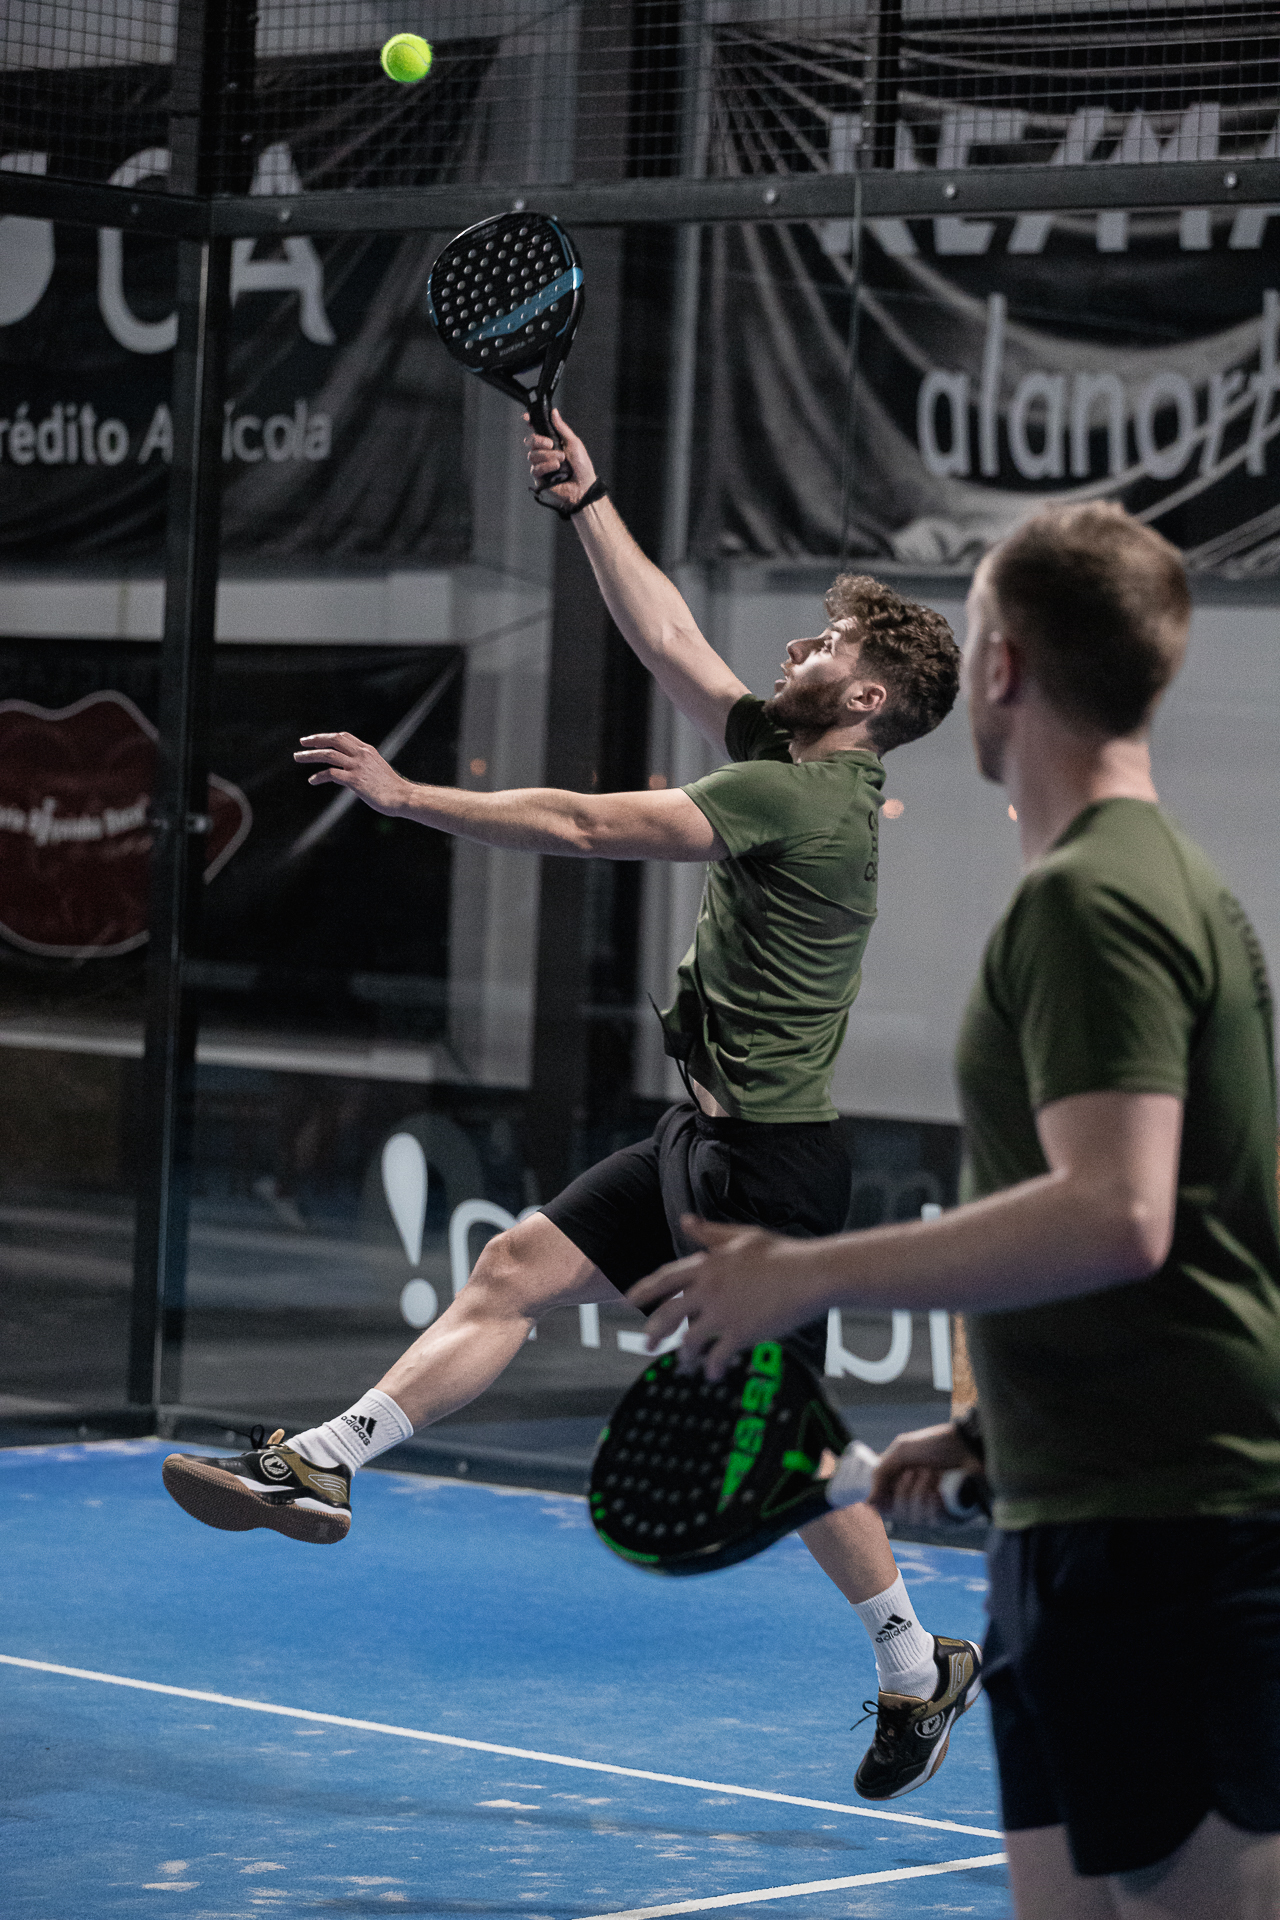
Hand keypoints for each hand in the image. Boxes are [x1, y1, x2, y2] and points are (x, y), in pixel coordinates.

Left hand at [293, 732, 409, 815]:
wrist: (403, 797)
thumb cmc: (392, 787)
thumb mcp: (377, 769)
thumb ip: (364, 764)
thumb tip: (351, 770)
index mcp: (367, 750)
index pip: (344, 736)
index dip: (327, 736)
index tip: (315, 740)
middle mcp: (361, 754)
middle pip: (334, 740)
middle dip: (315, 740)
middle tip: (302, 743)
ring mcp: (358, 766)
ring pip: (328, 754)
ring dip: (310, 755)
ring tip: (298, 757)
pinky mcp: (355, 780)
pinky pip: (331, 774)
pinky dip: (319, 776)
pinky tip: (312, 780)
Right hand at [525, 406, 596, 511]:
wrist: (584, 487)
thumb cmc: (582, 466)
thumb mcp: (574, 443)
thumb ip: (562, 428)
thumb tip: (554, 412)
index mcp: (552, 442)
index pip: (537, 430)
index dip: (530, 423)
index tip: (526, 418)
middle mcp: (545, 452)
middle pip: (530, 441)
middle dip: (539, 440)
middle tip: (551, 444)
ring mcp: (541, 465)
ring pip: (532, 455)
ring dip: (548, 455)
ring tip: (561, 460)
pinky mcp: (539, 478)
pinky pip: (535, 468)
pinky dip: (546, 466)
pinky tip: (556, 468)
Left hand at [627, 1215, 831, 1380]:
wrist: (812, 1273)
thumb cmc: (782, 1252)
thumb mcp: (742, 1236)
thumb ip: (710, 1233)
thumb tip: (685, 1221)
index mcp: (707, 1264)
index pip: (665, 1278)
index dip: (644, 1289)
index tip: (629, 1300)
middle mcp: (709, 1289)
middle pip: (668, 1315)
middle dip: (654, 1333)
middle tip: (647, 1346)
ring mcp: (723, 1312)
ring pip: (689, 1341)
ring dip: (684, 1357)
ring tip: (686, 1365)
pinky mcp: (741, 1333)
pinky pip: (716, 1357)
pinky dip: (711, 1369)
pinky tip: (712, 1374)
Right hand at [868, 1421, 980, 1525]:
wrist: (967, 1445)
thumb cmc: (936, 1444)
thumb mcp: (901, 1451)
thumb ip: (880, 1474)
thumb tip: (867, 1503)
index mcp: (903, 1484)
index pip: (884, 1506)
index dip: (878, 1505)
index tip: (872, 1502)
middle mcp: (917, 1499)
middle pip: (897, 1513)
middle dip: (903, 1491)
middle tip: (913, 1471)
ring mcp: (935, 1509)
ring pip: (913, 1518)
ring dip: (919, 1493)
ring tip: (931, 1473)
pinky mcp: (952, 1517)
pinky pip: (932, 1521)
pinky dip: (933, 1504)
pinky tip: (940, 1490)